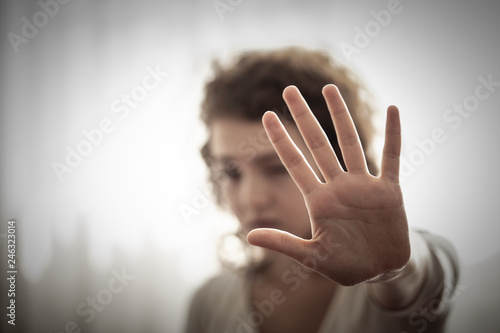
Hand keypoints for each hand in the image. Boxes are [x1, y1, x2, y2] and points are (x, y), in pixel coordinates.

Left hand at [246, 85, 409, 285]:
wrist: (380, 270)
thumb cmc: (345, 265)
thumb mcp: (313, 256)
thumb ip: (284, 244)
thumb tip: (248, 236)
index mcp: (319, 200)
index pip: (294, 163)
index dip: (281, 140)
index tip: (266, 116)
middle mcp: (338, 186)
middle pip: (318, 144)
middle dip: (303, 117)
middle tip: (288, 89)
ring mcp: (364, 185)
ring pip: (350, 143)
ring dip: (341, 116)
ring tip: (329, 88)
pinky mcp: (389, 191)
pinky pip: (391, 158)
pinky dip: (393, 135)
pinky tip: (392, 109)